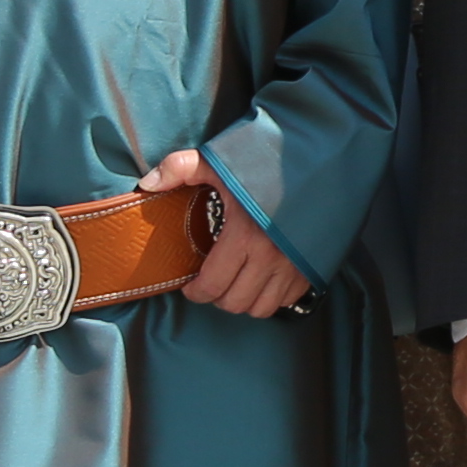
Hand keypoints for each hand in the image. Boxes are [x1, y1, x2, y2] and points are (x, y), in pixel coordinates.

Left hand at [157, 151, 310, 318]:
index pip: (212, 286)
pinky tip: (263, 278)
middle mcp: (271, 257)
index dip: (195, 291)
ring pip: (261, 307)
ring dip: (245, 300)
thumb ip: (180, 168)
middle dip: (218, 297)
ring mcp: (294, 264)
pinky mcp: (311, 266)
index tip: (190, 283)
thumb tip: (147, 185)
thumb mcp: (220, 160)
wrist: (320, 158)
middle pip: (235, 303)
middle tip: (212, 281)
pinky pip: (287, 300)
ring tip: (237, 282)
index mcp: (244, 236)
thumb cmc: (267, 160)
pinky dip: (272, 296)